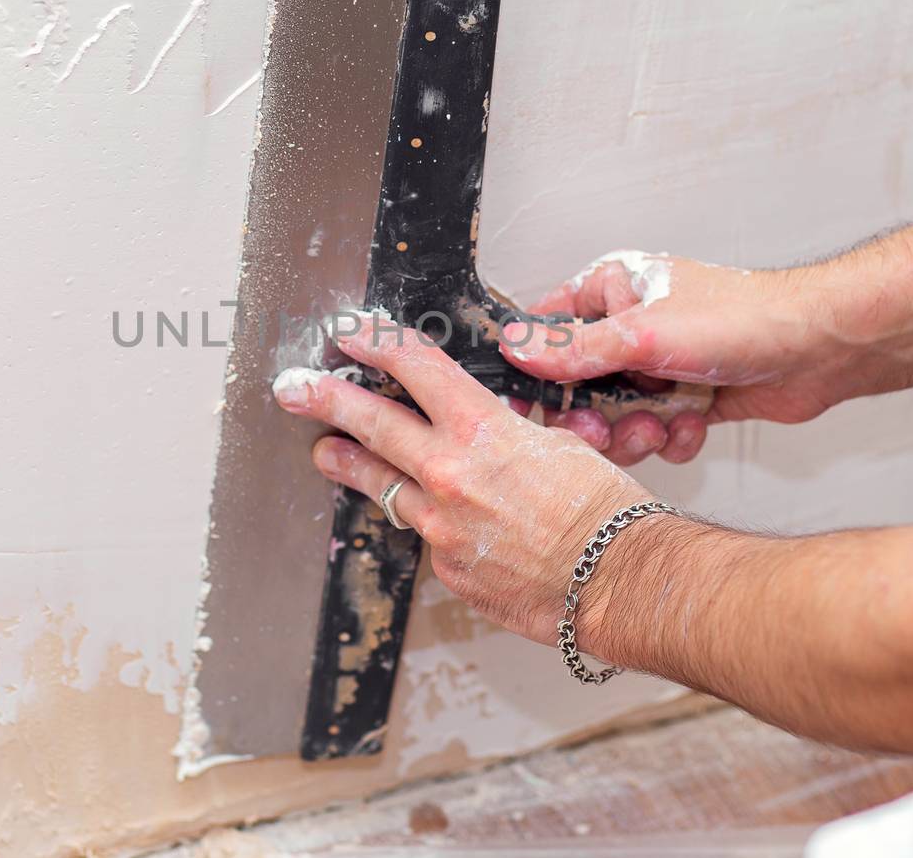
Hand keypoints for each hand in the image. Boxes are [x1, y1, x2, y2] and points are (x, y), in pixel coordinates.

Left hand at [273, 315, 656, 645]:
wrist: (618, 581)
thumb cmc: (605, 510)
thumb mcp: (561, 445)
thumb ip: (512, 434)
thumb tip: (494, 430)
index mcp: (481, 431)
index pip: (417, 368)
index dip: (378, 342)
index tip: (350, 330)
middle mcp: (449, 475)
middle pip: (372, 424)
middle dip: (327, 399)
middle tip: (295, 388)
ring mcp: (441, 527)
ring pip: (381, 486)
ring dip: (349, 465)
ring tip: (325, 452)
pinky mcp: (447, 569)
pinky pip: (428, 537)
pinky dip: (431, 524)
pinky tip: (442, 522)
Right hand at [501, 253, 853, 463]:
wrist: (821, 349)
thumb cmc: (746, 318)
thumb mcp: (643, 335)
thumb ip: (574, 349)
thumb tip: (515, 348)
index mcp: (611, 291)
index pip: (547, 332)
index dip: (537, 374)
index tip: (536, 409)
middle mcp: (630, 327)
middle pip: (578, 386)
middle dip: (594, 417)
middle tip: (606, 429)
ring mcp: (659, 365)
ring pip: (616, 417)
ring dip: (636, 432)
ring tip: (661, 426)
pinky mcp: (686, 398)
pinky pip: (655, 432)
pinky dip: (672, 438)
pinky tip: (695, 424)